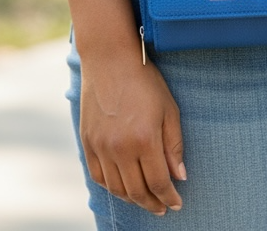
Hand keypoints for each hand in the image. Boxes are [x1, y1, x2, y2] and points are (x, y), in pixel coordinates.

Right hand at [79, 46, 184, 213]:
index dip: (169, 198)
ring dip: (133, 199)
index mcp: (144, 139)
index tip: (176, 204)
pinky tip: (123, 187)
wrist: (109, 59)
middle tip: (162, 208)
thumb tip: (179, 176)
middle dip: (152, 204)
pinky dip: (112, 187)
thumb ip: (174, 145)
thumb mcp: (168, 109)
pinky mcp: (87, 142)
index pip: (158, 182)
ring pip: (117, 188)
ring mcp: (101, 147)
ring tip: (145, 200)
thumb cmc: (144, 80)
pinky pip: (98, 176)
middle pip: (137, 191)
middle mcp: (120, 148)